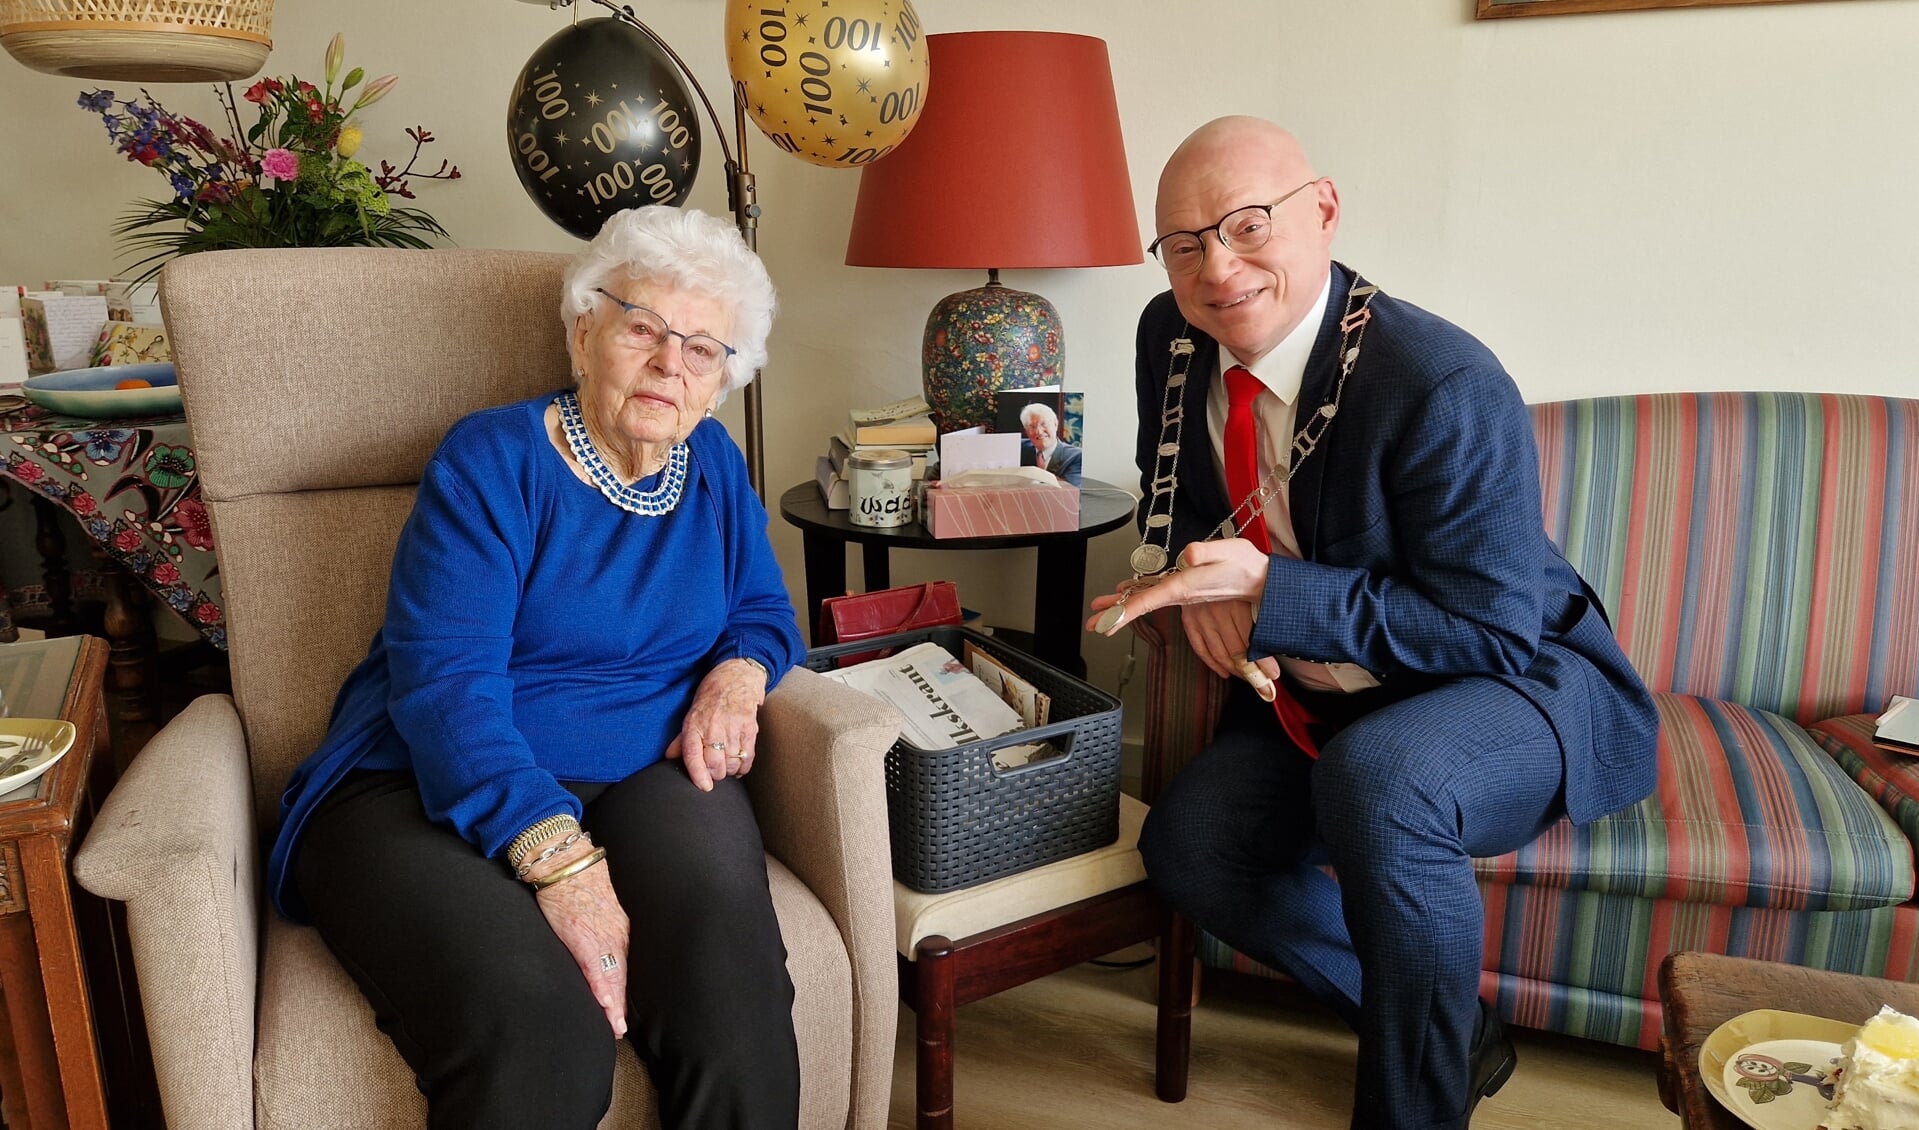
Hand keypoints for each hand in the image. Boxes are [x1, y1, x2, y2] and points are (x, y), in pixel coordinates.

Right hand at [531, 849, 629, 1036]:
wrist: (565, 862)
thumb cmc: (579, 883)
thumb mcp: (602, 908)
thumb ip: (606, 928)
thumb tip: (606, 948)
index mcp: (621, 929)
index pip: (627, 967)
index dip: (627, 991)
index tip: (627, 1012)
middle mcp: (616, 935)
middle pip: (624, 976)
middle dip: (623, 1004)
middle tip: (621, 1029)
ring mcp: (601, 937)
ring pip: (612, 976)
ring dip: (613, 1004)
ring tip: (615, 1027)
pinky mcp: (582, 937)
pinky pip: (594, 968)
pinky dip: (601, 988)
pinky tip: (606, 1005)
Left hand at [664, 658, 767, 790]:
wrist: (737, 676)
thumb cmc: (711, 694)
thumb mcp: (691, 713)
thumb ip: (682, 738)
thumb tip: (670, 757)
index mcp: (694, 724)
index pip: (693, 755)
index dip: (698, 775)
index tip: (704, 786)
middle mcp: (713, 727)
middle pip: (716, 765)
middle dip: (715, 774)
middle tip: (715, 772)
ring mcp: (733, 728)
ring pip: (732, 763)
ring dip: (729, 770)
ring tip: (726, 766)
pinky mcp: (750, 728)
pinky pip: (748, 757)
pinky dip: (744, 767)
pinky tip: (739, 766)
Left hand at [1084, 539, 1270, 635]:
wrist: (1264, 581)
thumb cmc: (1245, 565)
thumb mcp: (1228, 552)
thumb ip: (1206, 552)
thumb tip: (1188, 554)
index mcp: (1184, 587)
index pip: (1148, 600)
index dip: (1125, 610)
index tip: (1105, 620)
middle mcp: (1181, 596)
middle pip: (1142, 606)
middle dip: (1117, 615)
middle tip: (1093, 623)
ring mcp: (1183, 597)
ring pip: (1148, 605)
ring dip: (1125, 610)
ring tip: (1104, 613)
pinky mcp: (1189, 595)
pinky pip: (1159, 602)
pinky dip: (1142, 603)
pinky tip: (1131, 600)